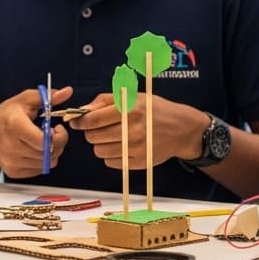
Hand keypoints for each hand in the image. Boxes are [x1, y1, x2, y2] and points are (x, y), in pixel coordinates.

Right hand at [0, 87, 70, 178]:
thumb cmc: (7, 114)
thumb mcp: (25, 100)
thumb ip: (47, 97)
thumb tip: (67, 91)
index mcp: (15, 126)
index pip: (44, 141)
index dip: (58, 137)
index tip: (57, 128)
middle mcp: (11, 147)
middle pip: (48, 153)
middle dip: (58, 143)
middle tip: (53, 134)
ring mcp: (11, 162)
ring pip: (46, 163)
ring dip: (51, 152)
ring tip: (44, 141)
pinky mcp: (13, 172)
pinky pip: (39, 170)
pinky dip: (43, 161)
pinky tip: (36, 149)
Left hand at [69, 93, 209, 169]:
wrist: (181, 129)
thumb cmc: (155, 110)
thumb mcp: (133, 96)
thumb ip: (105, 100)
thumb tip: (83, 110)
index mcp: (129, 109)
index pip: (93, 120)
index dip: (80, 121)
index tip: (77, 121)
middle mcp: (132, 130)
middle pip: (93, 137)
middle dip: (90, 132)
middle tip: (97, 128)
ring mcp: (136, 149)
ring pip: (100, 152)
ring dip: (100, 144)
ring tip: (111, 137)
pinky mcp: (139, 163)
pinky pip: (111, 162)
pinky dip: (111, 155)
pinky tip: (121, 147)